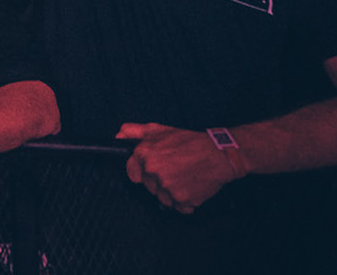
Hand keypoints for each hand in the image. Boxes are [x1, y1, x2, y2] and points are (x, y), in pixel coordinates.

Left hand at [118, 123, 240, 213]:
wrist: (218, 154)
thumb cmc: (190, 142)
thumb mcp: (159, 130)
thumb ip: (134, 131)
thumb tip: (118, 136)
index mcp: (144, 154)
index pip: (132, 173)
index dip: (143, 172)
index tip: (154, 169)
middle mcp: (153, 172)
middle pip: (149, 187)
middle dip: (159, 181)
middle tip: (175, 169)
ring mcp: (167, 187)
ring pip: (163, 198)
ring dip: (172, 192)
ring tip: (185, 176)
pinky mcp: (182, 200)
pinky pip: (179, 207)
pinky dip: (186, 201)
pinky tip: (192, 186)